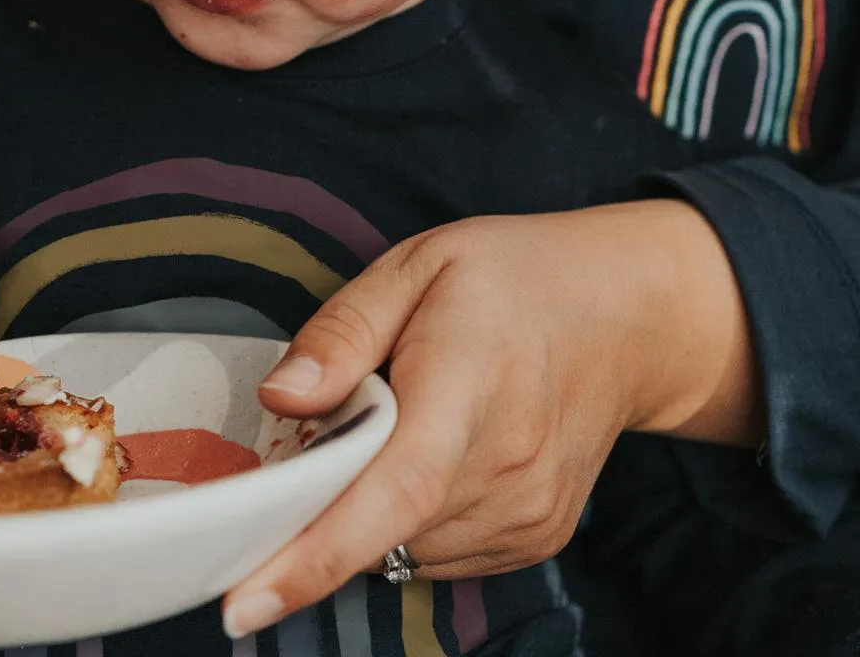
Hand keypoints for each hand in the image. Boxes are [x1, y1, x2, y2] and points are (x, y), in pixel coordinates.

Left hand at [222, 200, 759, 637]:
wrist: (624, 316)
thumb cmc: (513, 278)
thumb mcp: (418, 265)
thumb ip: (344, 332)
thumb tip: (280, 398)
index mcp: (471, 379)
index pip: (396, 486)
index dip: (318, 552)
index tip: (246, 604)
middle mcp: (509, 463)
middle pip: (385, 527)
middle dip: (315, 513)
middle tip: (300, 453)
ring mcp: (530, 510)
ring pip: (405, 549)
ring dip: (364, 512)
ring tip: (384, 432)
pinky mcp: (537, 535)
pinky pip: (440, 553)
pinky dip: (406, 521)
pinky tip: (424, 457)